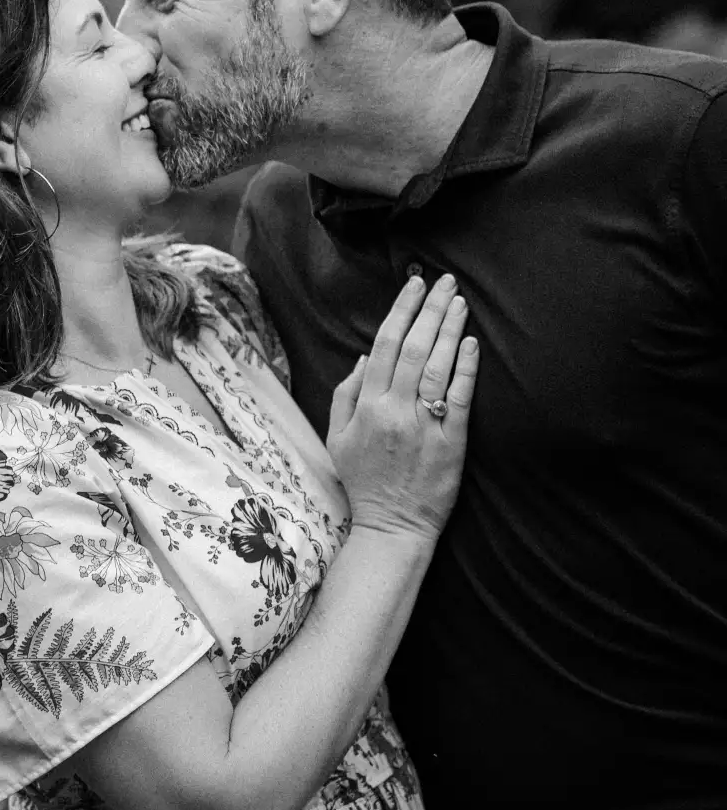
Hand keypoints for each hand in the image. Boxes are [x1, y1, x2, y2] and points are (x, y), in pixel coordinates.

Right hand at [327, 275, 478, 538]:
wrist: (392, 528)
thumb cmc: (364, 482)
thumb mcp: (337, 438)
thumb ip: (346, 395)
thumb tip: (363, 357)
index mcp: (366, 406)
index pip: (385, 346)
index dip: (400, 311)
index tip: (413, 285)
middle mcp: (395, 411)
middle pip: (415, 348)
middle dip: (430, 309)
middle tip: (444, 281)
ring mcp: (425, 426)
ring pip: (438, 367)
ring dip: (450, 330)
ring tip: (459, 302)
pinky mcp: (452, 442)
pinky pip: (460, 398)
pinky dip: (466, 368)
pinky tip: (471, 343)